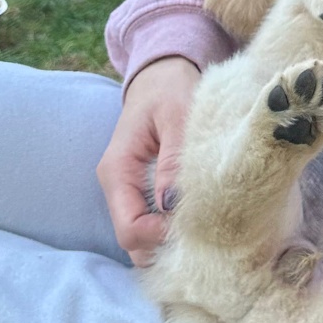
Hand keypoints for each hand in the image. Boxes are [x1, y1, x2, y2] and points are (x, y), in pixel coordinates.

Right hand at [99, 56, 199, 263]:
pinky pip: (151, 223)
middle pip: (133, 242)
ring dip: (169, 242)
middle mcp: (117, 187)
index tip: (196, 228)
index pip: (130, 229)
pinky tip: (198, 222)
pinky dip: (170, 230)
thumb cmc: (171, 89)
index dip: (160, 238)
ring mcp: (127, 191)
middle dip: (165, 247)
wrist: (163, 75)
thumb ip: (173, 160)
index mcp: (117, 170)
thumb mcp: (177, 116)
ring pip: (142, 238)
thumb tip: (172, 206)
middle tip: (206, 235)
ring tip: (206, 230)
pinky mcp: (141, 191)